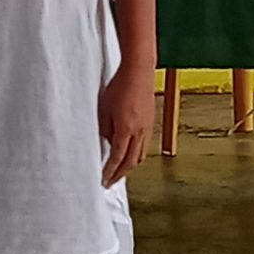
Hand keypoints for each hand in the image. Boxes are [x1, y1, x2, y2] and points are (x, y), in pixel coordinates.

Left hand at [99, 58, 155, 185]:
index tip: (103, 181)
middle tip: (110, 182)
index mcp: (126, 129)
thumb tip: (108, 142)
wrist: (139, 71)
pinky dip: (136, 154)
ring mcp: (147, 128)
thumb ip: (105, 129)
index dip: (110, 172)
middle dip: (120, 174)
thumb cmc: (119, 86)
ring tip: (119, 172)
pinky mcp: (150, 123)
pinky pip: (144, 146)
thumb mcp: (104, 108)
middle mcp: (139, 132)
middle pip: (131, 162)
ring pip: (140, 155)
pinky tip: (129, 153)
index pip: (117, 158)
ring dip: (129, 166)